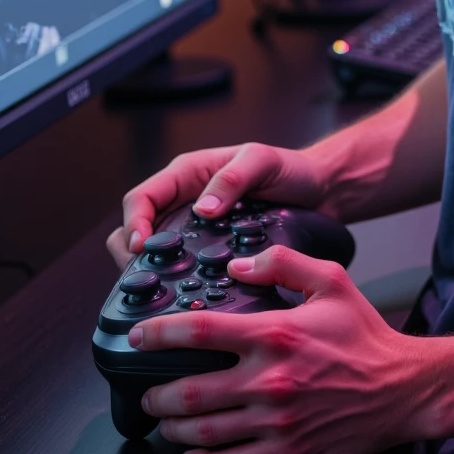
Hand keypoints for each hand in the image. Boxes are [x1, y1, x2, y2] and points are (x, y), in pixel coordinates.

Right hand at [106, 143, 329, 268]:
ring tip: (171, 287)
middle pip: (139, 231)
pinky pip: (187, 269)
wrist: (319, 193)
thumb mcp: (262, 161)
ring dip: (158, 271)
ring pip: (157, 255)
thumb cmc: (290, 169)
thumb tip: (203, 208)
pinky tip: (195, 293)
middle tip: (149, 275)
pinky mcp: (212, 254)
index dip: (134, 223)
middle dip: (135, 254)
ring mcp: (197, 231)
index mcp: (188, 174)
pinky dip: (184, 280)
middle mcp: (186, 203)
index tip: (141, 247)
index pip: (142, 198)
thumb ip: (232, 178)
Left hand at [134, 245, 431, 453]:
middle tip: (145, 391)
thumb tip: (238, 266)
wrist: (402, 388)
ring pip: (203, 432)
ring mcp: (275, 421)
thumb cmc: (365, 335)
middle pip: (189, 393)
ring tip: (164, 420)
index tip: (139, 336)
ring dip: (172, 429)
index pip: (200, 332)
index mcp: (274, 333)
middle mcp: (268, 380)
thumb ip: (283, 263)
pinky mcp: (286, 451)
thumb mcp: (331, 280)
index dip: (159, 334)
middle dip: (155, 394)